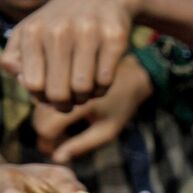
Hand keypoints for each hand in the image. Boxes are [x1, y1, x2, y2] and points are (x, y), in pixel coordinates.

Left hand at [0, 0, 134, 110]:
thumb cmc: (60, 25)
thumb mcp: (31, 33)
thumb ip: (15, 58)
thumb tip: (22, 80)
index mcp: (33, 32)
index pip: (33, 85)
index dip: (42, 98)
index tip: (50, 96)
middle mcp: (58, 31)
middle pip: (59, 92)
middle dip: (65, 104)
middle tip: (70, 101)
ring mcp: (88, 34)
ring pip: (84, 89)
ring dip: (85, 97)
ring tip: (85, 91)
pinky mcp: (114, 38)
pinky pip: (106, 81)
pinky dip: (102, 88)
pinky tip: (99, 81)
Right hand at [32, 53, 151, 163]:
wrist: (130, 71)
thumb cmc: (120, 106)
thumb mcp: (107, 130)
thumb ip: (82, 145)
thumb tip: (56, 159)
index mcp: (80, 103)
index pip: (46, 128)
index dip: (47, 143)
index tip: (53, 151)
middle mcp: (65, 85)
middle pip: (38, 114)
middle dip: (45, 130)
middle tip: (59, 139)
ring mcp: (57, 71)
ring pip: (36, 99)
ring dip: (43, 114)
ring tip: (62, 123)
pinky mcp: (53, 63)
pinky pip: (37, 83)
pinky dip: (42, 95)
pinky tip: (56, 104)